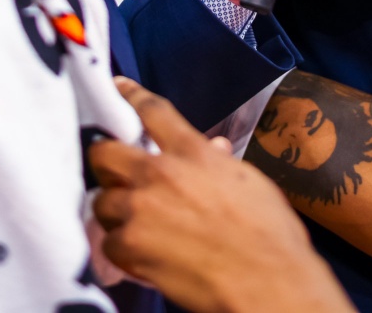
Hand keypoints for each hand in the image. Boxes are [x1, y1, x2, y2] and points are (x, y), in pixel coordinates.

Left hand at [90, 79, 354, 312]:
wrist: (265, 282)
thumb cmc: (269, 234)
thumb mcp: (249, 183)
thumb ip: (219, 163)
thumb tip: (213, 150)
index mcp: (192, 152)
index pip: (152, 112)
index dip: (131, 96)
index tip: (119, 88)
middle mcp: (159, 173)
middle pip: (105, 153)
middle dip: (107, 163)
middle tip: (118, 176)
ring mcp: (139, 209)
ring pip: (102, 201)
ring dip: (116, 212)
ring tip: (138, 226)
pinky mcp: (129, 247)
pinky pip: (109, 242)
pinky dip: (122, 250)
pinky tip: (143, 256)